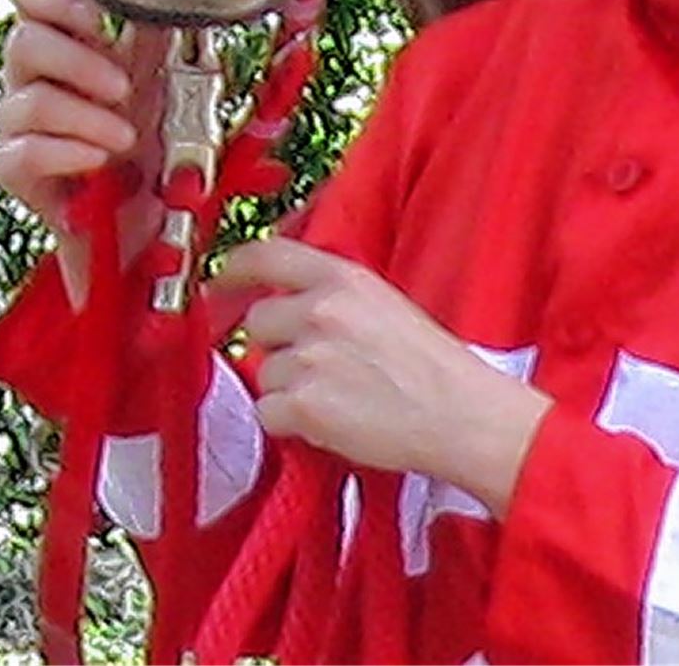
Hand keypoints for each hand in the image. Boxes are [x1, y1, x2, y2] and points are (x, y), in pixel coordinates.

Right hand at [0, 0, 165, 299]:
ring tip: (125, 138)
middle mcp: (34, 76)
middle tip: (123, 88)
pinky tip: (97, 159)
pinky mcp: (14, 166)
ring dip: (86, 118)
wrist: (140, 210)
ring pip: (29, 101)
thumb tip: (166, 0)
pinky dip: (67, 154)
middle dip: (79, 63)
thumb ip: (155, 38)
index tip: (99, 18)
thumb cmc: (147, 136)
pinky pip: (24, 152)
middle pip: (24, 42)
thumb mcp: (160, 80)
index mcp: (67, 41)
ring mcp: (19, 121)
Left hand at [217, 238, 551, 516]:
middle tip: (312, 365)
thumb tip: (288, 304)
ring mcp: (309, 357)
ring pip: (265, 372)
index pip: (268, 254)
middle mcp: (321, 310)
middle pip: (258, 321)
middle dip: (277, 345)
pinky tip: (329, 420)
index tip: (220, 277)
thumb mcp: (383, 303)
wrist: (458, 413)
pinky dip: (290, 423)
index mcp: (344, 278)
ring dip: (288, 388)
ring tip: (337, 396)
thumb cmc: (430, 365)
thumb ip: (333, 295)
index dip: (235, 266)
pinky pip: (268, 412)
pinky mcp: (303, 405)